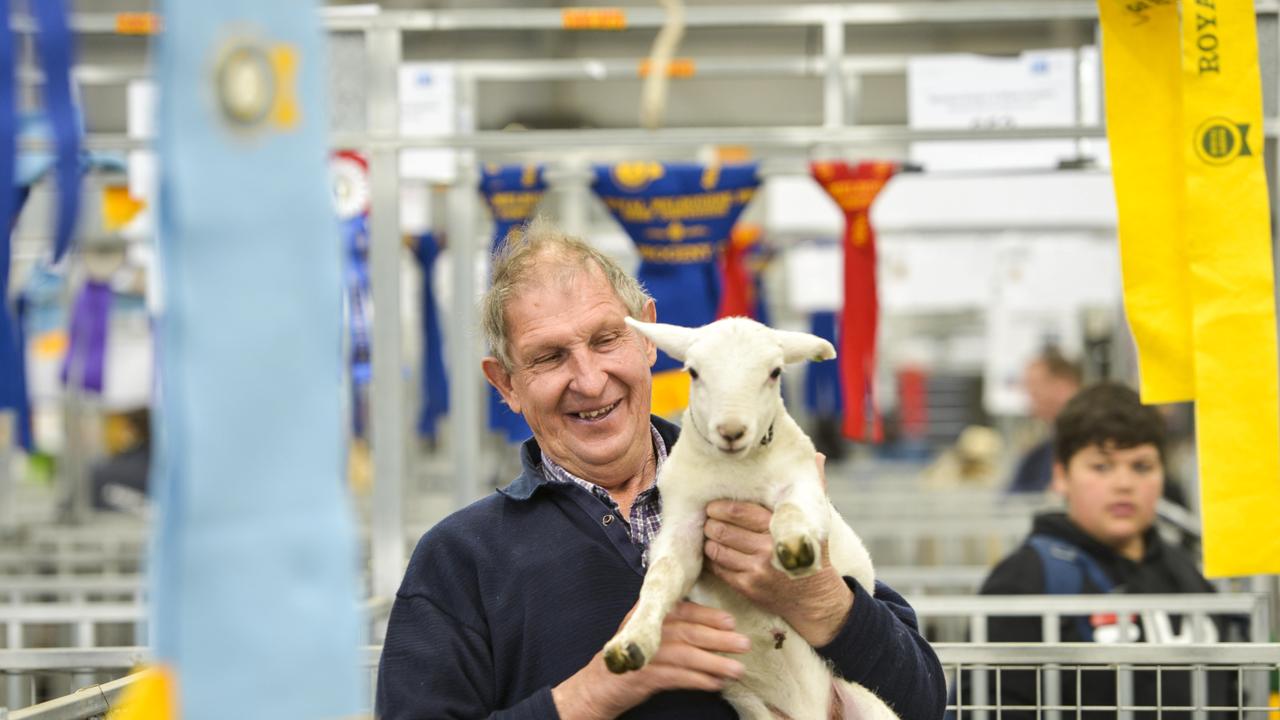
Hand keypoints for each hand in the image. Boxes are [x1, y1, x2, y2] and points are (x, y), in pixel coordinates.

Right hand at [552, 601, 749, 719]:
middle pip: (688, 631)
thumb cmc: (630, 660)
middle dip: (719, 638)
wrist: (598, 686)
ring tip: (736, 669)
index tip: (731, 621)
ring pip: (685, 654)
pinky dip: (698, 680)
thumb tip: (715, 631)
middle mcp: (645, 630)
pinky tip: (715, 684)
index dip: (708, 615)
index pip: (682, 610)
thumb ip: (673, 628)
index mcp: (648, 616)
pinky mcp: (642, 676)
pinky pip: (676, 677)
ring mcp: (643, 653)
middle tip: (744, 644)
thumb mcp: (649, 637)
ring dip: (714, 662)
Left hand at [702, 454, 853, 646]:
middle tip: (707, 518)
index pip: (739, 511)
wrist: (816, 598)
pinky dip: (712, 559)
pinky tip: (714, 552)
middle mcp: (767, 548)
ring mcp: (756, 570)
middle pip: (723, 529)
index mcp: (780, 527)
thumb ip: (814, 488)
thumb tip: (819, 457)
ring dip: (709, 540)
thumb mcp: (816, 521)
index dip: (720, 507)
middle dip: (710, 522)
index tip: (714, 505)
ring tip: (709, 533)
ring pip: (717, 549)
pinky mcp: (748, 587)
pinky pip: (719, 569)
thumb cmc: (813, 552)